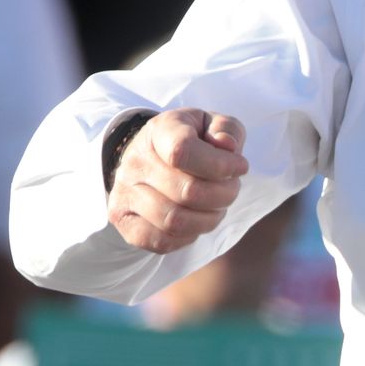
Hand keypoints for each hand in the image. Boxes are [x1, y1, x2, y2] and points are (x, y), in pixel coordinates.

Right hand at [107, 108, 248, 253]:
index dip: (220, 165)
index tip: (240, 166)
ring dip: (209, 219)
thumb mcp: (213, 124)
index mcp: (160, 131)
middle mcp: (136, 161)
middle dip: (223, 195)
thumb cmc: (194, 140)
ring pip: (175, 221)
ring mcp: (125, 192)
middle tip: (232, 189)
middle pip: (187, 191)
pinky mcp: (124, 219)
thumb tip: (227, 147)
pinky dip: (188, 237)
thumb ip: (226, 129)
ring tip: (217, 207)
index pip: (183, 151)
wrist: (156, 156)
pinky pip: (161, 241)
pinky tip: (197, 221)